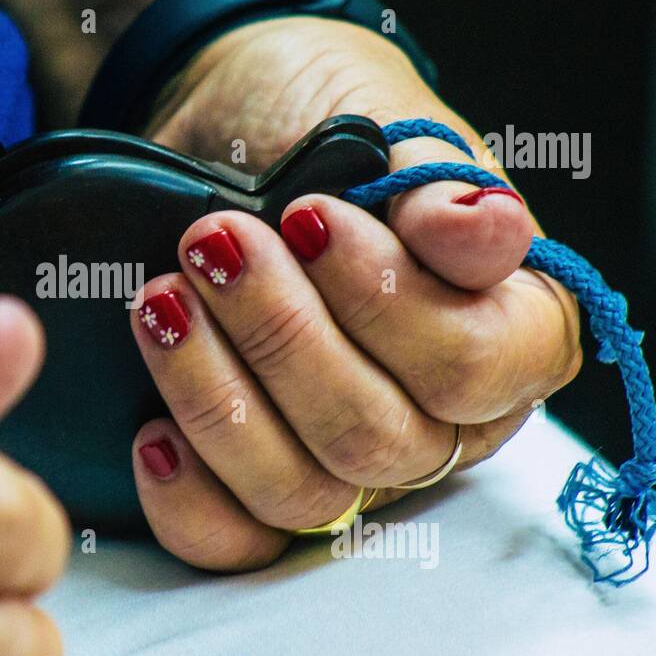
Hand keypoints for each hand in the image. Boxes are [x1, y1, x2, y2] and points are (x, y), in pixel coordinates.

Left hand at [129, 16, 581, 569]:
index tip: (305, 217)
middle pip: (375, 437)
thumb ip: (441, 185)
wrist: (229, 115)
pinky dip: (189, 497)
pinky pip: (237, 541)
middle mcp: (439, 416)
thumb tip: (483, 227)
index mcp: (505, 331)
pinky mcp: (259, 481)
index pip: (471, 367)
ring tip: (159, 304)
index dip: (383, 303)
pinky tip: (151, 434)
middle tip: (213, 244)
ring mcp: (348, 462)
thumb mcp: (386, 120)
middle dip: (279, 338)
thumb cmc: (320, 115)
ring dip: (217, 401)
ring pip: (302, 495)